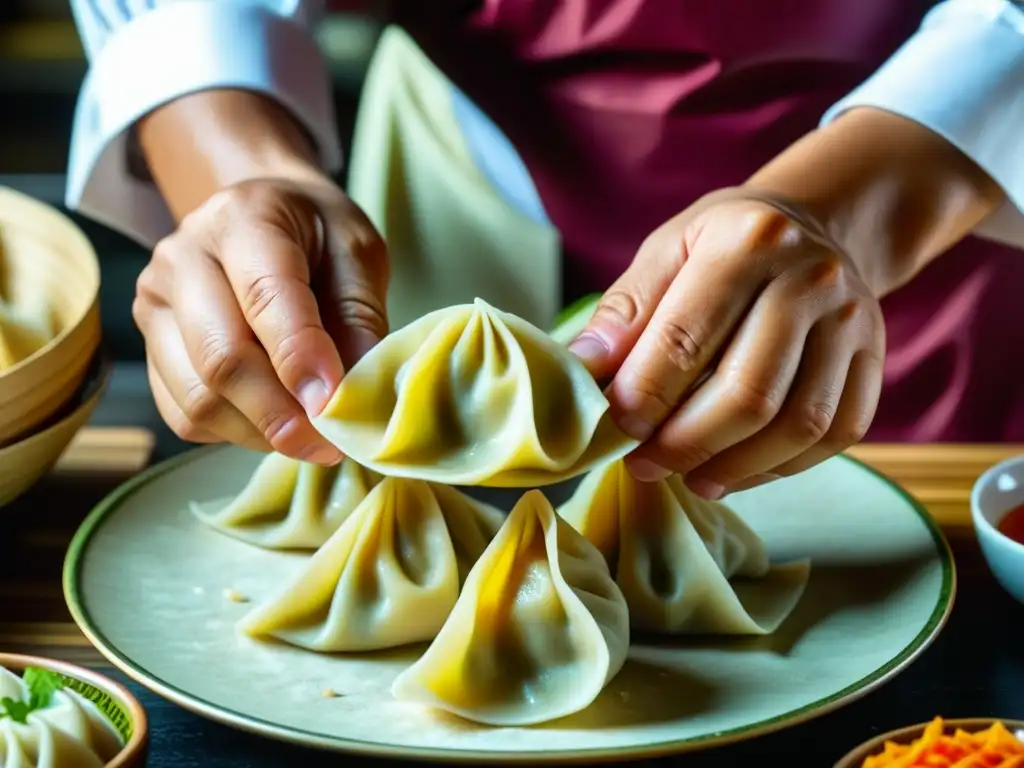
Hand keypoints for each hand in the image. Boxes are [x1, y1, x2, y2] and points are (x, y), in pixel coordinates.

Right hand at [133, 174, 388, 463]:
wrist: (265, 214)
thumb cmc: (318, 235)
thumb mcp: (357, 252)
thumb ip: (359, 316)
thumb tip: (353, 393)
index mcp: (242, 219)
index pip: (264, 296)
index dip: (300, 357)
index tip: (335, 403)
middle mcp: (182, 258)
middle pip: (220, 357)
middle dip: (279, 414)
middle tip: (330, 443)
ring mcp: (157, 305)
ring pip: (197, 397)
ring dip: (261, 431)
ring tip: (312, 436)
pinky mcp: (150, 348)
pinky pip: (184, 415)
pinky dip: (235, 433)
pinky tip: (275, 421)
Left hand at [569, 191, 885, 498]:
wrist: (815, 225)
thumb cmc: (723, 244)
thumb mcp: (666, 251)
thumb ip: (625, 312)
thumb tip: (582, 369)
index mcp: (747, 241)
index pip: (687, 338)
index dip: (645, 396)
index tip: (613, 429)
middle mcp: (812, 278)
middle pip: (749, 392)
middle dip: (685, 443)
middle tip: (642, 463)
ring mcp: (854, 321)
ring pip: (799, 423)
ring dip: (734, 466)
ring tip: (686, 476)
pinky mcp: (876, 359)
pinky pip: (835, 434)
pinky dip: (780, 467)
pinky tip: (735, 470)